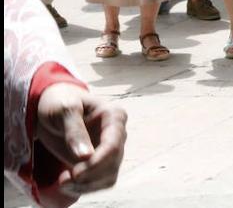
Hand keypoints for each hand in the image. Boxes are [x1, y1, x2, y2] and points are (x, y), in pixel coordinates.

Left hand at [35, 83, 126, 198]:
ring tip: (63, 184)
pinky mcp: (102, 161)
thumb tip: (85, 156)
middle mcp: (118, 133)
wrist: (55, 107)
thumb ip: (74, 130)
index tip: (74, 174)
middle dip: (88, 176)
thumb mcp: (64, 110)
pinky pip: (101, 181)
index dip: (96, 163)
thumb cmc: (60, 103)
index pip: (113, 145)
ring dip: (87, 186)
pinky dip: (85, 188)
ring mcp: (111, 148)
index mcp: (114, 116)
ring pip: (109, 176)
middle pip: (113, 163)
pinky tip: (68, 184)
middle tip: (63, 181)